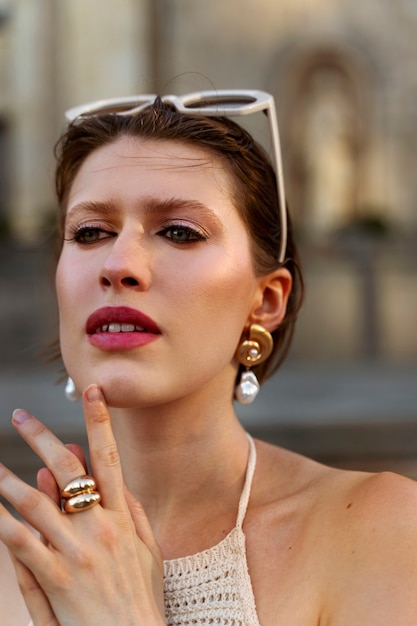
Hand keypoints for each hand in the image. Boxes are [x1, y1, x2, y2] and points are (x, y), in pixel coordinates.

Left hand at [0, 385, 165, 625]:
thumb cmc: (142, 599)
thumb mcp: (150, 550)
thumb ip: (133, 511)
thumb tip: (112, 478)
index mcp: (122, 518)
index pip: (109, 458)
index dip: (100, 422)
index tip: (92, 391)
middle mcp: (99, 528)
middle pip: (66, 470)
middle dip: (41, 438)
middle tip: (19, 416)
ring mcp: (76, 552)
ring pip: (35, 502)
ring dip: (9, 478)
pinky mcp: (55, 579)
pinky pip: (21, 542)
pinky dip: (2, 522)